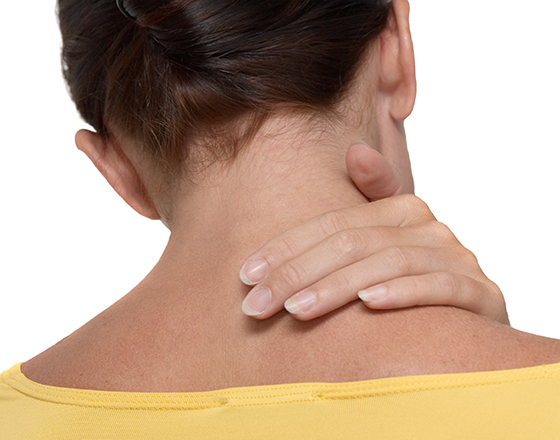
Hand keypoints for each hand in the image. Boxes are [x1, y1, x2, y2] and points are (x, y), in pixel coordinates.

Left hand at [239, 145, 507, 323]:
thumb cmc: (411, 279)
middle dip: (297, 274)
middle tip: (257, 304)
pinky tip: (369, 303)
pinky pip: (441, 287)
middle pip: (351, 243)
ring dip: (338, 286)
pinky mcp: (482, 293)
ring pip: (388, 262)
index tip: (246, 275)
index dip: (286, 248)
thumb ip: (366, 203)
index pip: (331, 225)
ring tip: (296, 310)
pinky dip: (404, 291)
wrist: (471, 311)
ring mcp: (458, 258)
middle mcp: (427, 226)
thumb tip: (354, 153)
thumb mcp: (383, 243)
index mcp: (399, 209)